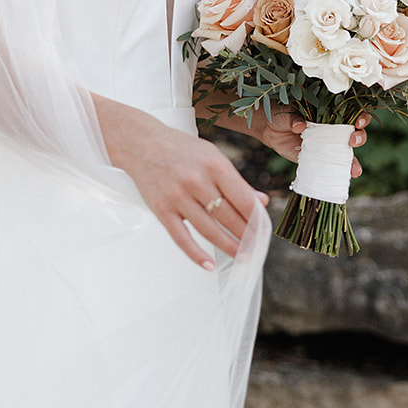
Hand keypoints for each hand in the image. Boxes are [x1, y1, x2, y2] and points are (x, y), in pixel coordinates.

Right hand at [92, 95, 266, 270]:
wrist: (142, 143)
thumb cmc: (181, 149)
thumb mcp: (213, 156)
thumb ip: (236, 181)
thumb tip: (261, 202)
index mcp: (214, 165)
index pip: (244, 200)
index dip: (257, 219)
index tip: (265, 231)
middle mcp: (196, 181)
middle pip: (229, 217)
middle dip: (247, 236)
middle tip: (256, 247)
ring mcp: (178, 197)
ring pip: (210, 230)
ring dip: (229, 247)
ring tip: (242, 256)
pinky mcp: (162, 209)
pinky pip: (181, 238)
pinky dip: (196, 254)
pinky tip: (209, 264)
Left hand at [210, 102, 370, 178]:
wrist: (269, 130)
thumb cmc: (280, 114)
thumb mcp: (285, 113)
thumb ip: (293, 118)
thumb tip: (300, 125)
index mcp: (330, 110)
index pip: (353, 111)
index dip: (360, 115)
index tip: (357, 121)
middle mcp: (334, 127)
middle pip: (356, 132)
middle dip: (360, 136)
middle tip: (353, 140)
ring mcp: (329, 144)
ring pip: (349, 152)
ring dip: (355, 160)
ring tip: (355, 169)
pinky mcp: (321, 157)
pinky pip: (335, 165)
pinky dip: (343, 171)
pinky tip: (349, 176)